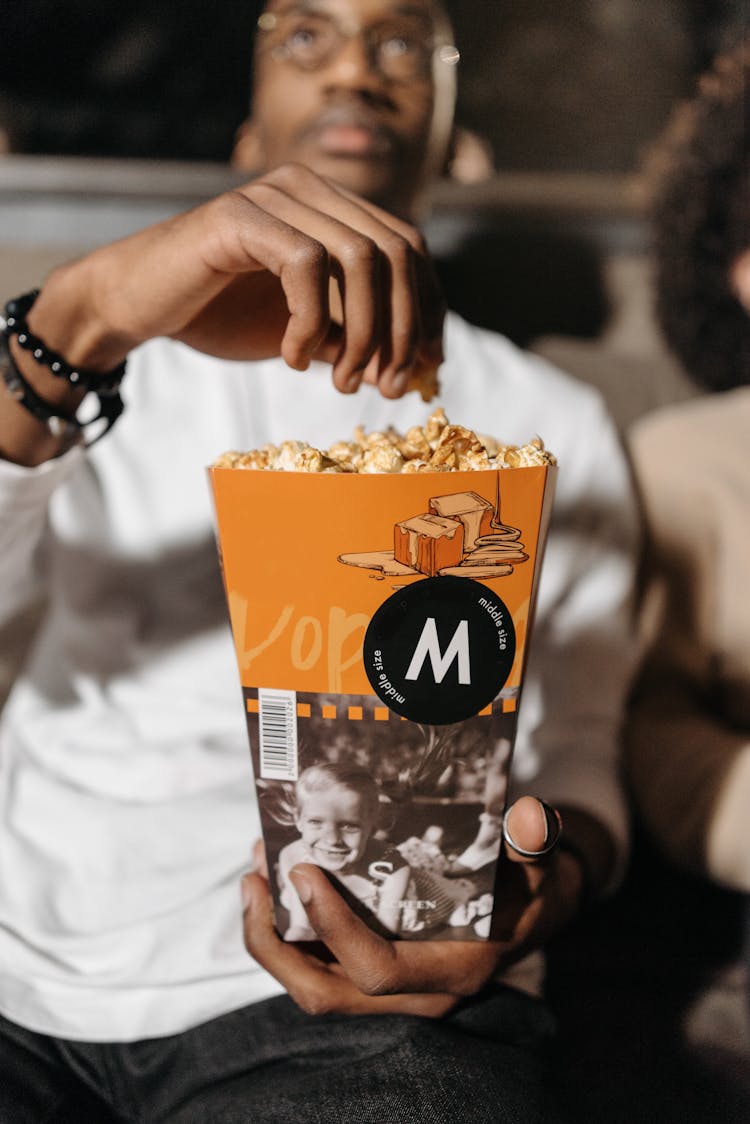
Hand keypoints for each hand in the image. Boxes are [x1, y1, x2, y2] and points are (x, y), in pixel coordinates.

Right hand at [30, 163, 443, 399]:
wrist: (137, 307)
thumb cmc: (219, 315)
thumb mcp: (307, 333)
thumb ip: (356, 338)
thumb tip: (416, 367)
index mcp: (332, 207)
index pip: (409, 247)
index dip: (429, 308)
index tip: (428, 367)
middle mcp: (310, 189)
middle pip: (397, 250)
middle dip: (404, 329)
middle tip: (388, 386)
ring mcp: (275, 195)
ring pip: (361, 257)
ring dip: (365, 333)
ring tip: (340, 381)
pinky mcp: (240, 216)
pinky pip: (306, 266)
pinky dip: (311, 324)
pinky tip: (292, 356)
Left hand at [242, 797, 584, 1017]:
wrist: (530, 915)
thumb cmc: (529, 888)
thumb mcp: (539, 863)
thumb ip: (534, 842)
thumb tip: (532, 817)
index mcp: (451, 970)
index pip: (377, 970)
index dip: (333, 928)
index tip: (304, 871)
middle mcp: (416, 995)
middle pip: (325, 993)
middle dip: (275, 944)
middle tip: (254, 877)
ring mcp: (391, 992)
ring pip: (313, 985)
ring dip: (272, 936)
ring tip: (254, 873)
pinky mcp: (373, 976)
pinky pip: (318, 967)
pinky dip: (289, 932)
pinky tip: (277, 882)